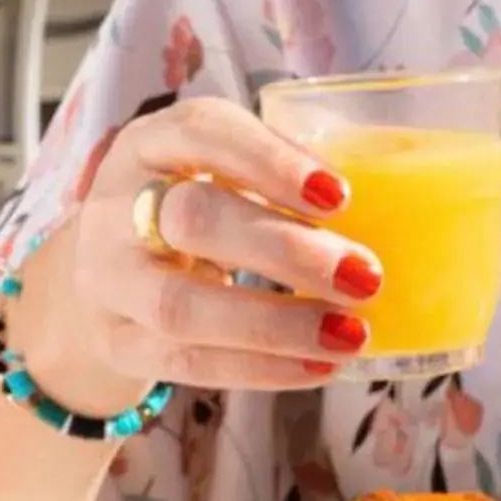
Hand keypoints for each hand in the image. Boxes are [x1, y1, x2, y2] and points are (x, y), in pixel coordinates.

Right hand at [11, 100, 379, 415]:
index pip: (201, 131)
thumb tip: (399, 210)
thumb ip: (285, 184)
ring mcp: (107, 279)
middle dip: (286, 250)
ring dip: (276, 324)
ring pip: (181, 306)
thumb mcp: (221, 177)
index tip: (340, 195)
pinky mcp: (117, 342)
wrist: (101, 276)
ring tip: (351, 334)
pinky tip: (320, 367)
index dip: (269, 161)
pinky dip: (261, 369)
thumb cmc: (194, 215)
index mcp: (151, 143)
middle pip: (195, 220)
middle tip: (366, 275)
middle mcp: (116, 206)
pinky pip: (187, 363)